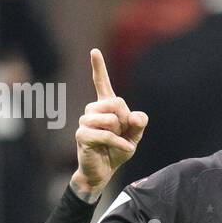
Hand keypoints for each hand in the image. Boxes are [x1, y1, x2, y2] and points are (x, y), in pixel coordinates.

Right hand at [73, 49, 147, 196]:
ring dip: (120, 133)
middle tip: (121, 134)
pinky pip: (107, 134)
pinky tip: (121, 149)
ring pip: (111, 119)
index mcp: (105, 107)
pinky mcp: (82, 135)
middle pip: (117, 103)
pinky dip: (119, 143)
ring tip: (116, 142)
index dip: (99, 68)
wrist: (104, 171)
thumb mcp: (134, 137)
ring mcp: (85, 122)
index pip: (102, 84)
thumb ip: (138, 124)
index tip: (94, 51)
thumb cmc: (117, 151)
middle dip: (126, 120)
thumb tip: (135, 115)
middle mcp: (93, 110)